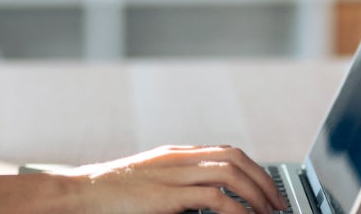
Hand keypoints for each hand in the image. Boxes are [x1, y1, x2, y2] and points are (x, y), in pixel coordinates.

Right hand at [59, 145, 287, 213]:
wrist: (82, 192)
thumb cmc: (111, 192)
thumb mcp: (149, 180)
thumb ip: (176, 183)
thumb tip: (206, 198)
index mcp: (175, 154)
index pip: (226, 152)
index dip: (253, 169)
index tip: (267, 190)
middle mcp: (178, 159)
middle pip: (235, 158)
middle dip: (264, 180)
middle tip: (278, 203)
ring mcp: (173, 175)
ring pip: (230, 173)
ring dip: (256, 194)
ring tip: (268, 213)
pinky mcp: (167, 195)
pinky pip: (214, 198)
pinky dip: (237, 209)